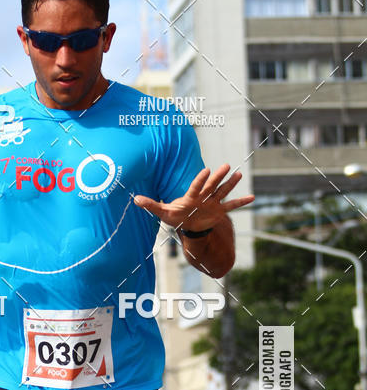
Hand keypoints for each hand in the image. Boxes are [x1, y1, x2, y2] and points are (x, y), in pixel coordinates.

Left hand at [134, 165, 253, 232]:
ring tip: (239, 174)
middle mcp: (203, 197)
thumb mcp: (162, 212)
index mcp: (191, 196)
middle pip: (212, 185)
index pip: (196, 186)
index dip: (201, 179)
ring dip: (230, 184)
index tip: (207, 170)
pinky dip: (241, 202)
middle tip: (226, 166)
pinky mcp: (219, 211)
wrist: (186, 224)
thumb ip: (151, 205)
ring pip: (222, 192)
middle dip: (218, 177)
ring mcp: (212, 203)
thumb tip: (135, 199)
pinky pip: (232, 206)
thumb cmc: (175, 216)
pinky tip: (253, 198)